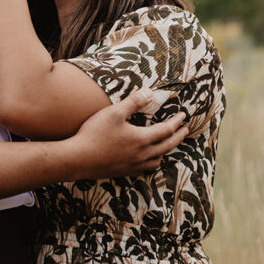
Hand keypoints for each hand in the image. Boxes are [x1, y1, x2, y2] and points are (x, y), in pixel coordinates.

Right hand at [70, 88, 187, 177]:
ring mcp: (133, 166)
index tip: (183, 116)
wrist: (78, 159)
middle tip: (185, 130)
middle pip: (166, 146)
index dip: (176, 122)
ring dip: (165, 151)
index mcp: (141, 139)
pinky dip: (151, 163)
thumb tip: (149, 92)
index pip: (165, 130)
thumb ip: (133, 102)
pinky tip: (145, 160)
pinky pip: (144, 169)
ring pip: (157, 160)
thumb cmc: (95, 134)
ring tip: (167, 145)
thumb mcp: (114, 112)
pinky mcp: (123, 172)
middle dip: (178, 137)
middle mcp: (141, 155)